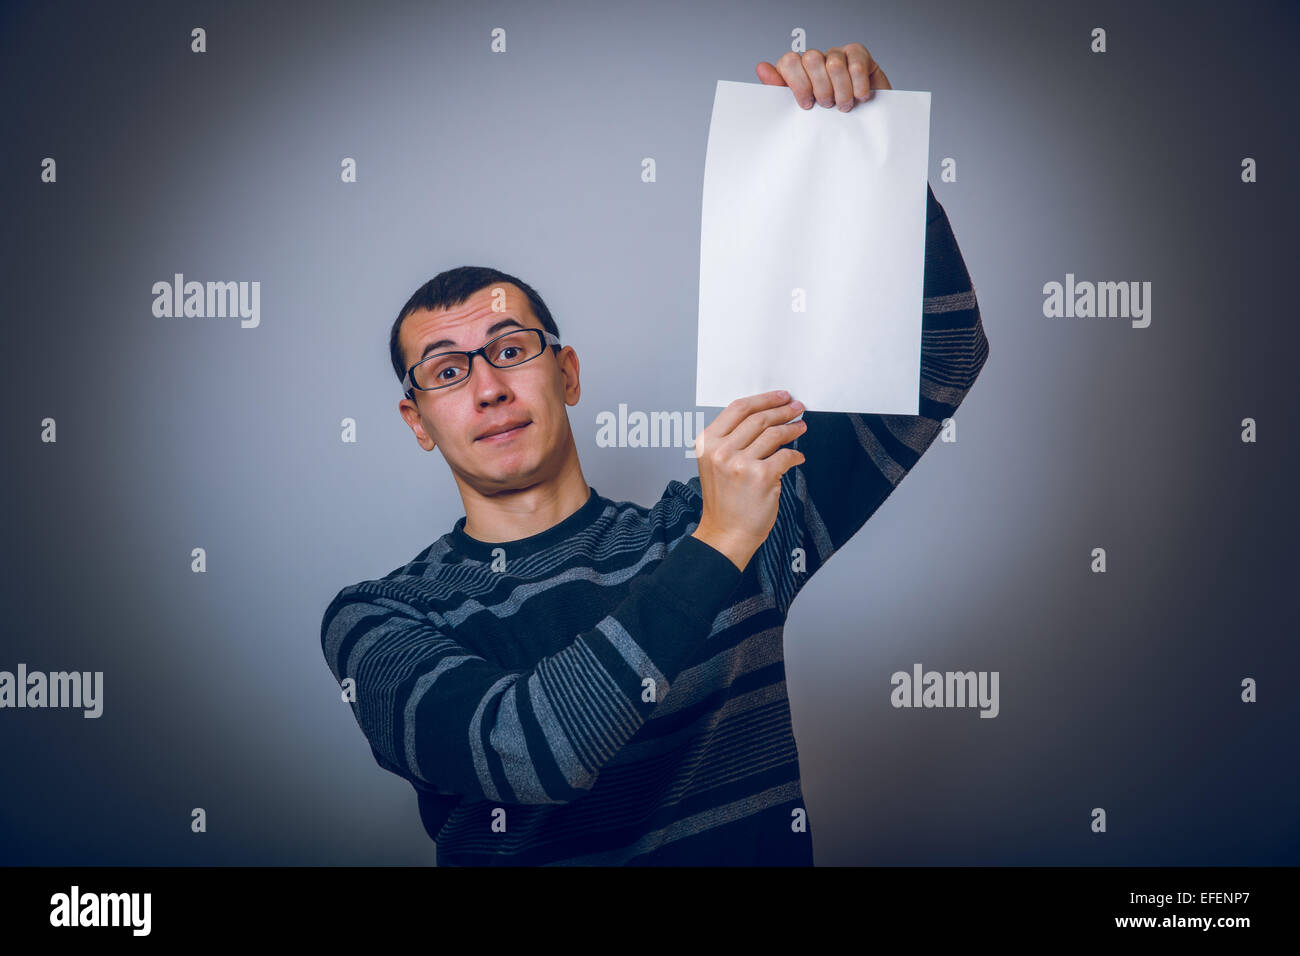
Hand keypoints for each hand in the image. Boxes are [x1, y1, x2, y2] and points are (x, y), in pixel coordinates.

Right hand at [691, 390, 806, 571]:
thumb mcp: (715, 464)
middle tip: (797, 408)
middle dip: (782, 410)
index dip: (764, 399)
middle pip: (758, 418)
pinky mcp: (761, 477)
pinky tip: (798, 457)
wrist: (725, 534)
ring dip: (792, 428)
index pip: (738, 408)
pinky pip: (785, 456)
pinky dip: (795, 456)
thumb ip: (733, 440)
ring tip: (801, 427)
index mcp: (707, 442)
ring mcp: (740, 464)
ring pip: (773, 434)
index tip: (781, 396)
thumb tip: (767, 417)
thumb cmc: (724, 501)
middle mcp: (721, 451)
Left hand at [755, 42, 891, 110]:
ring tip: (844, 106)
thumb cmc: (828, 122)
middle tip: (827, 105)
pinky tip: (860, 96)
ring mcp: (836, 54)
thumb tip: (761, 67)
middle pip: (811, 58)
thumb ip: (780, 91)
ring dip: (841, 91)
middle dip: (820, 88)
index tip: (807, 104)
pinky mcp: (857, 55)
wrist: (861, 128)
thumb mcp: (800, 113)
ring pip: (833, 63)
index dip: (798, 84)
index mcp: (797, 73)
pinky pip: (855, 63)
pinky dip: (858, 85)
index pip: (788, 62)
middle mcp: (815, 61)